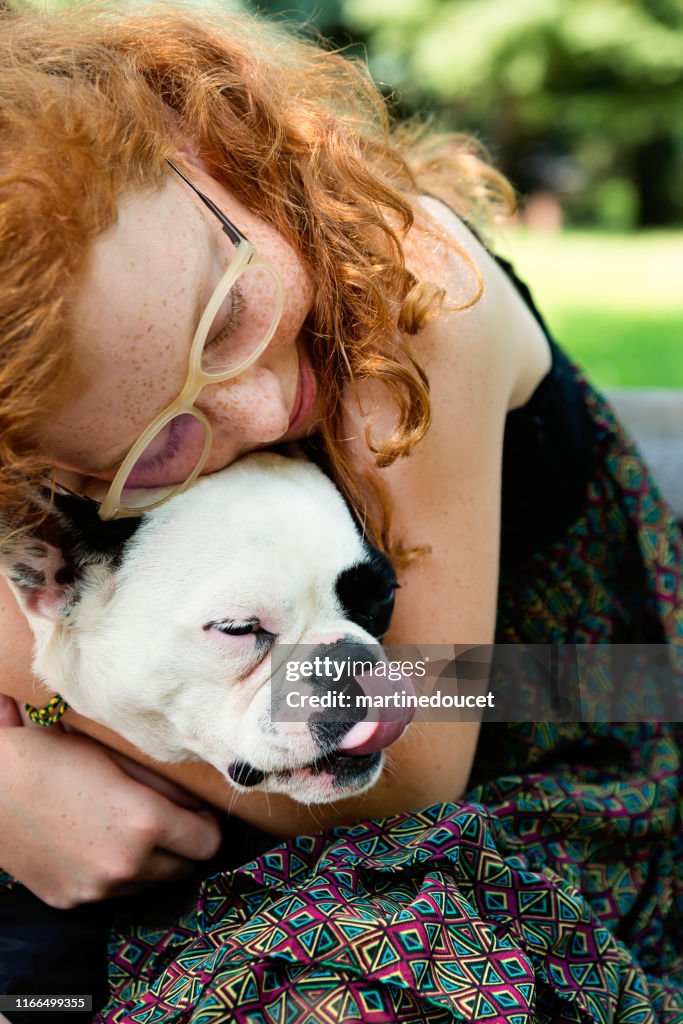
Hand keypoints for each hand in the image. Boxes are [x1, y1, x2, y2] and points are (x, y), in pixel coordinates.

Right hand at [0, 714, 221, 908]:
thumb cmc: (55, 759)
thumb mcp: (118, 759)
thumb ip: (166, 786)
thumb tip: (199, 804)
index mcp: (145, 823)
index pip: (209, 843)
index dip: (206, 825)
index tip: (195, 812)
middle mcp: (126, 865)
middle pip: (185, 868)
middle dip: (182, 845)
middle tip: (167, 819)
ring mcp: (97, 890)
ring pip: (150, 884)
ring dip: (151, 862)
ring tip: (127, 829)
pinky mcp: (73, 902)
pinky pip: (113, 893)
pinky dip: (116, 874)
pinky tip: (96, 843)